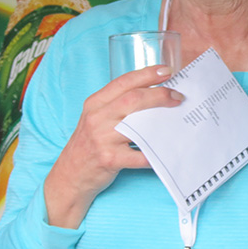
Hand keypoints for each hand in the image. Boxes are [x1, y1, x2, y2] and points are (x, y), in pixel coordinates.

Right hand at [43, 66, 183, 228]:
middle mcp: (96, 118)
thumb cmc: (89, 144)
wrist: (69, 177)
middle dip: (160, 95)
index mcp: (95, 103)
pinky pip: (140, 155)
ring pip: (138, 124)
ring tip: (177, 119)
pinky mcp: (109, 159)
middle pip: (134, 99)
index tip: (168, 71)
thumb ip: (118, 105)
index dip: (148, 74)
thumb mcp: (97, 118)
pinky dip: (155, 153)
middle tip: (178, 97)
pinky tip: (166, 150)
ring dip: (161, 121)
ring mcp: (102, 139)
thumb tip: (156, 94)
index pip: (124, 82)